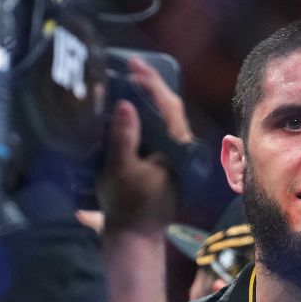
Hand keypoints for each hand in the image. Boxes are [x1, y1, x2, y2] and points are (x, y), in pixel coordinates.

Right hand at [97, 56, 193, 234]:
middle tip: (128, 66)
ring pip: (161, 118)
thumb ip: (123, 137)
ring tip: (124, 80)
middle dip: (149, 85)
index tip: (134, 64)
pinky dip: (140, 116)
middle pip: (167, 107)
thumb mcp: (121, 171)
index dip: (152, 82)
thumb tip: (125, 104)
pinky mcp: (160, 162)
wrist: (133, 236)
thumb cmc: (128, 205)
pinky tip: (124, 108)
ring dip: (144, 99)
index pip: (169, 106)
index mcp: (177, 149)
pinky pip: (152, 130)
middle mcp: (179, 149)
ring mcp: (170, 155)